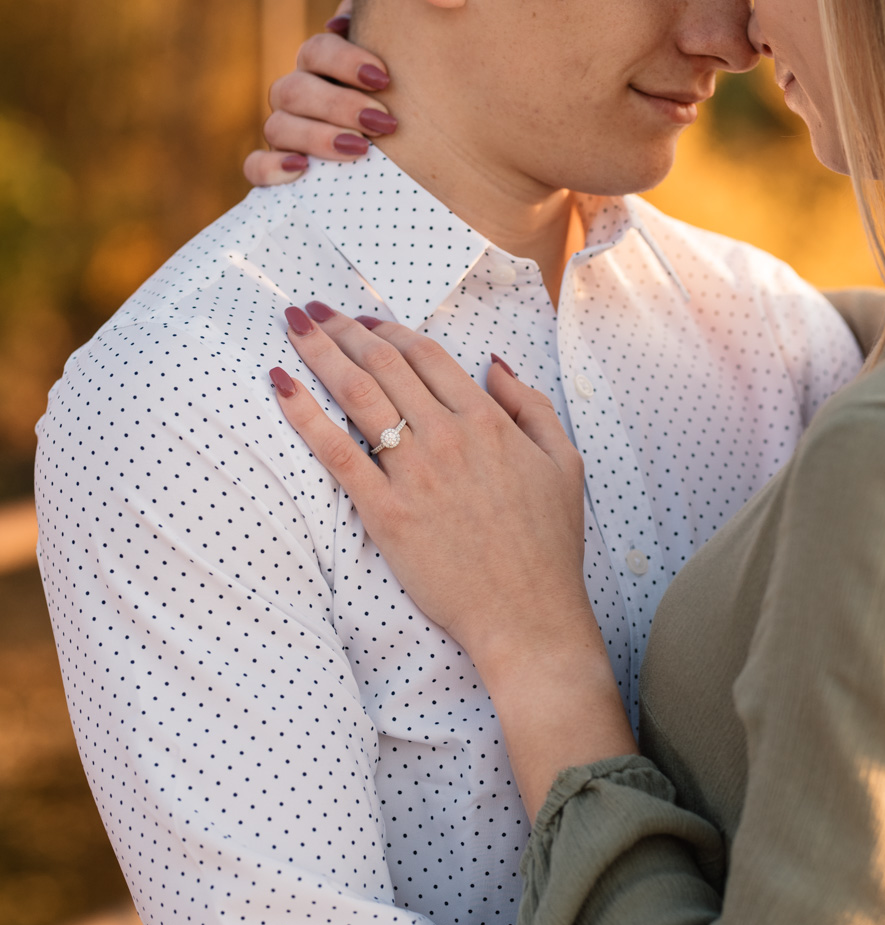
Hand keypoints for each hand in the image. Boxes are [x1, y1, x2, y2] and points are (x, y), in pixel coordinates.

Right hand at [244, 0, 396, 185]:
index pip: (316, 51)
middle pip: (294, 89)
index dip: (343, 61)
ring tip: (360, 149)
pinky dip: (270, 167)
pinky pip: (255, 167)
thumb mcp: (411, 70)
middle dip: (338, 104)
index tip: (383, 79)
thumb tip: (342, 21)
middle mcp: (300, 99)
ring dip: (316, 136)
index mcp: (325, 69)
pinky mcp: (278, 172)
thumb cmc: (414, 108)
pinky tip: (301, 169)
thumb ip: (387, 32)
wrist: (422, 166)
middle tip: (383, 122)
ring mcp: (287, 136)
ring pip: (276, 127)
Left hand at [270, 305, 635, 812]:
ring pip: (358, 394)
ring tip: (293, 325)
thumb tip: (495, 364)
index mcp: (489, 422)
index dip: (388, 329)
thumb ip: (531, 406)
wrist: (528, 616)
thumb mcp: (564, 464)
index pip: (427, 355)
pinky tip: (280, 384)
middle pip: (384, 364)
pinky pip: (336, 453)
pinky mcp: (385, 513)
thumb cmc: (548, 547)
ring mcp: (415, 473)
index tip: (362, 319)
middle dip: (342, 328)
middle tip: (311, 308)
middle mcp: (449, 437)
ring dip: (320, 351)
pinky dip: (304, 413)